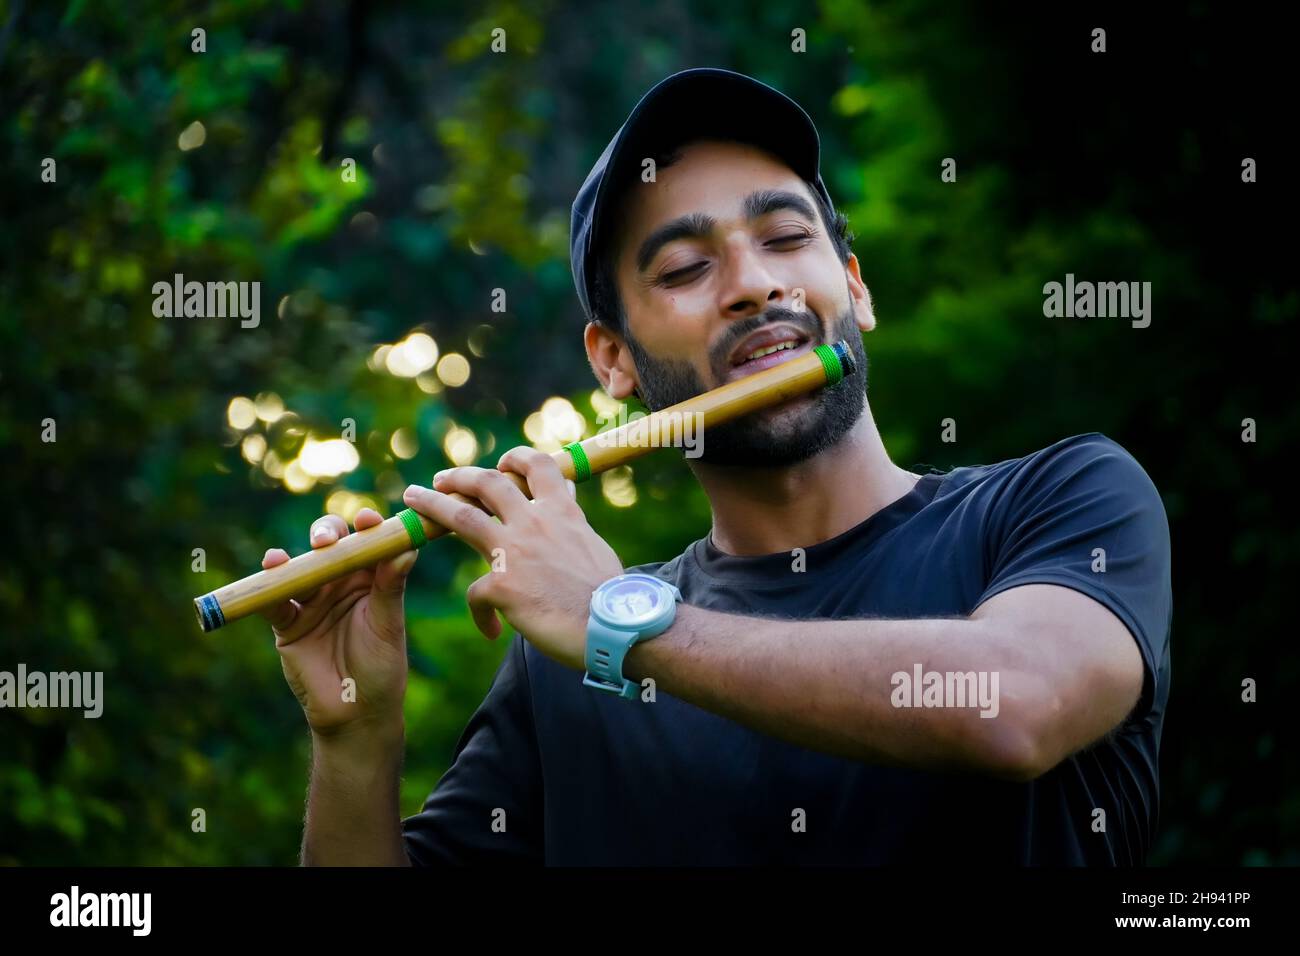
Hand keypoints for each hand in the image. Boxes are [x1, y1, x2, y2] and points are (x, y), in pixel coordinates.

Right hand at [257, 508, 416, 739]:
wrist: (356, 712)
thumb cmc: (381, 667)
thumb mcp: (388, 625)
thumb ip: (391, 587)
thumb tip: (406, 549)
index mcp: (370, 577)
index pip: (367, 542)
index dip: (366, 527)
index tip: (368, 520)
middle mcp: (339, 582)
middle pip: (329, 546)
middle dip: (325, 535)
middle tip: (326, 541)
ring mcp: (312, 601)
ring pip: (299, 568)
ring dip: (293, 558)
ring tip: (287, 558)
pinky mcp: (287, 623)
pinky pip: (274, 600)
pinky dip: (269, 586)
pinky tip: (270, 570)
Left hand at [401, 447, 623, 670]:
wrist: (615, 626)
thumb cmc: (610, 594)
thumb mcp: (592, 543)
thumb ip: (571, 520)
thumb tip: (566, 495)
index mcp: (562, 512)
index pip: (536, 467)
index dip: (515, 459)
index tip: (502, 461)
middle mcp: (534, 523)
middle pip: (487, 482)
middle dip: (460, 476)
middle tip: (442, 479)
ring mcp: (515, 552)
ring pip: (461, 515)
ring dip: (433, 504)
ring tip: (414, 498)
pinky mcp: (502, 586)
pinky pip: (476, 594)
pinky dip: (480, 612)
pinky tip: (489, 628)